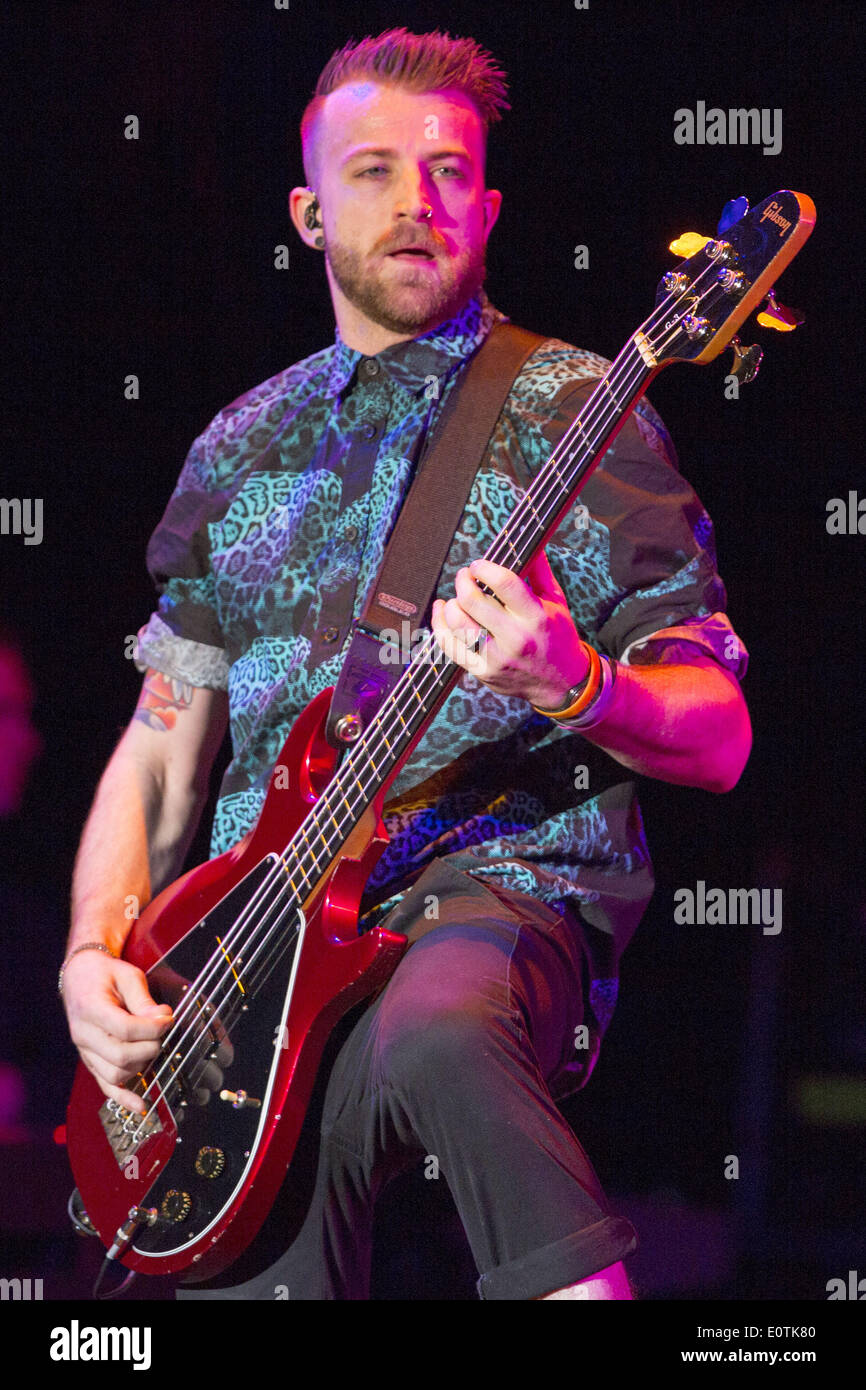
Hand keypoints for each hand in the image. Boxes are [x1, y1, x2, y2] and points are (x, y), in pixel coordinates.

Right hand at [61, 949, 172, 1114]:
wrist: (80, 977)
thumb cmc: (105, 974)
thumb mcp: (128, 976)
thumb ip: (144, 1001)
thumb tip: (162, 1019)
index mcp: (90, 1008)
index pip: (125, 1028)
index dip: (152, 1028)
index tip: (168, 1020)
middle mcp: (83, 1033)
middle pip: (120, 1054)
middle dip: (150, 1046)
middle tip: (163, 1033)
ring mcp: (85, 1050)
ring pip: (115, 1073)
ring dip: (141, 1064)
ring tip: (152, 1046)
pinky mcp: (91, 1060)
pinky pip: (105, 1085)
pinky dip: (123, 1097)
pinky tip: (140, 1105)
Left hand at [431, 550, 588, 708]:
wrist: (560, 683)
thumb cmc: (557, 637)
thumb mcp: (556, 603)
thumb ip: (540, 572)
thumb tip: (530, 543)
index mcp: (536, 617)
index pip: (504, 583)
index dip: (485, 568)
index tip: (478, 565)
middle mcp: (516, 638)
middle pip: (474, 602)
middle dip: (463, 582)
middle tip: (464, 576)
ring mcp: (497, 658)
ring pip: (459, 624)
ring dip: (451, 604)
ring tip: (456, 598)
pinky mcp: (483, 672)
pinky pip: (451, 647)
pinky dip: (440, 626)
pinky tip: (442, 613)